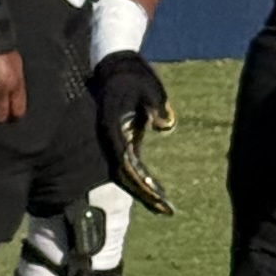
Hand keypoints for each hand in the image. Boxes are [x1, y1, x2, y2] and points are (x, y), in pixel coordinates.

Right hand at [90, 51, 175, 213]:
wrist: (116, 66)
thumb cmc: (133, 76)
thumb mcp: (149, 87)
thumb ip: (156, 106)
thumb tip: (164, 125)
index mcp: (113, 129)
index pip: (124, 161)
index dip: (139, 181)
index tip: (154, 194)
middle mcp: (110, 139)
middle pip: (124, 174)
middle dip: (143, 193)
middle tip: (165, 209)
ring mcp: (115, 140)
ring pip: (126, 172)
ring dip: (143, 190)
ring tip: (164, 207)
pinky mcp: (123, 139)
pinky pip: (131, 164)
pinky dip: (143, 178)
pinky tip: (157, 189)